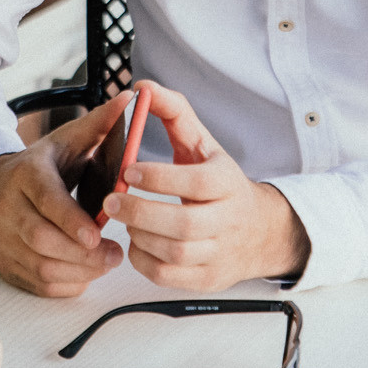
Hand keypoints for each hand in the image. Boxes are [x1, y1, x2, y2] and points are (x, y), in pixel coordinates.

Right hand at [0, 91, 132, 296]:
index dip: (71, 220)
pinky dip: (66, 284)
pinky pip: (37, 285)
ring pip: (41, 266)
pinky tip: (85, 272)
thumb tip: (131, 99)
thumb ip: (99, 124)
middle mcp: (8, 208)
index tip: (98, 234)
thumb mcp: (65, 140)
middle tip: (115, 254)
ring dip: (79, 271)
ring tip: (106, 262)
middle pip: (42, 239)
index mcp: (25, 174)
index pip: (46, 199)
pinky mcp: (5, 265)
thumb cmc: (38, 167)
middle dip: (83, 253)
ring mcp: (3, 240)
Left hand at [103, 81, 310, 290]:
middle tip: (110, 202)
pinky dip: (144, 262)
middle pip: (185, 225)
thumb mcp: (202, 142)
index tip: (129, 170)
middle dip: (141, 213)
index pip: (198, 183)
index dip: (162, 178)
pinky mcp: (208, 279)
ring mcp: (219, 253)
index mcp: (228, 182)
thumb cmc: (217, 180)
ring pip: (176, 254)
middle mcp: (229, 220)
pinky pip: (169, 278)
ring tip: (123, 218)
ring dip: (141, 236)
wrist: (257, 230)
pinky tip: (136, 242)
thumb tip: (142, 88)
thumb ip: (172, 111)